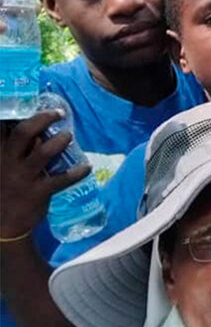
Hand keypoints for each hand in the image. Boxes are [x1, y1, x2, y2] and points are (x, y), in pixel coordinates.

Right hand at [0, 111, 89, 238]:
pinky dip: (76, 172)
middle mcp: (8, 163)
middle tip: (58, 113)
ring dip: (59, 142)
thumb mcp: (4, 166)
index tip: (30, 101)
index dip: (14, 113)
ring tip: (69, 136)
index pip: (4, 129)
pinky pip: (60, 180)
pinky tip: (86, 167)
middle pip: (23, 134)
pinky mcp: (38, 193)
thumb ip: (17, 150)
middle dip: (42, 119)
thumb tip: (40, 131)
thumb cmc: (7, 188)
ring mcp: (23, 178)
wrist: (3, 224)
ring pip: (42, 154)